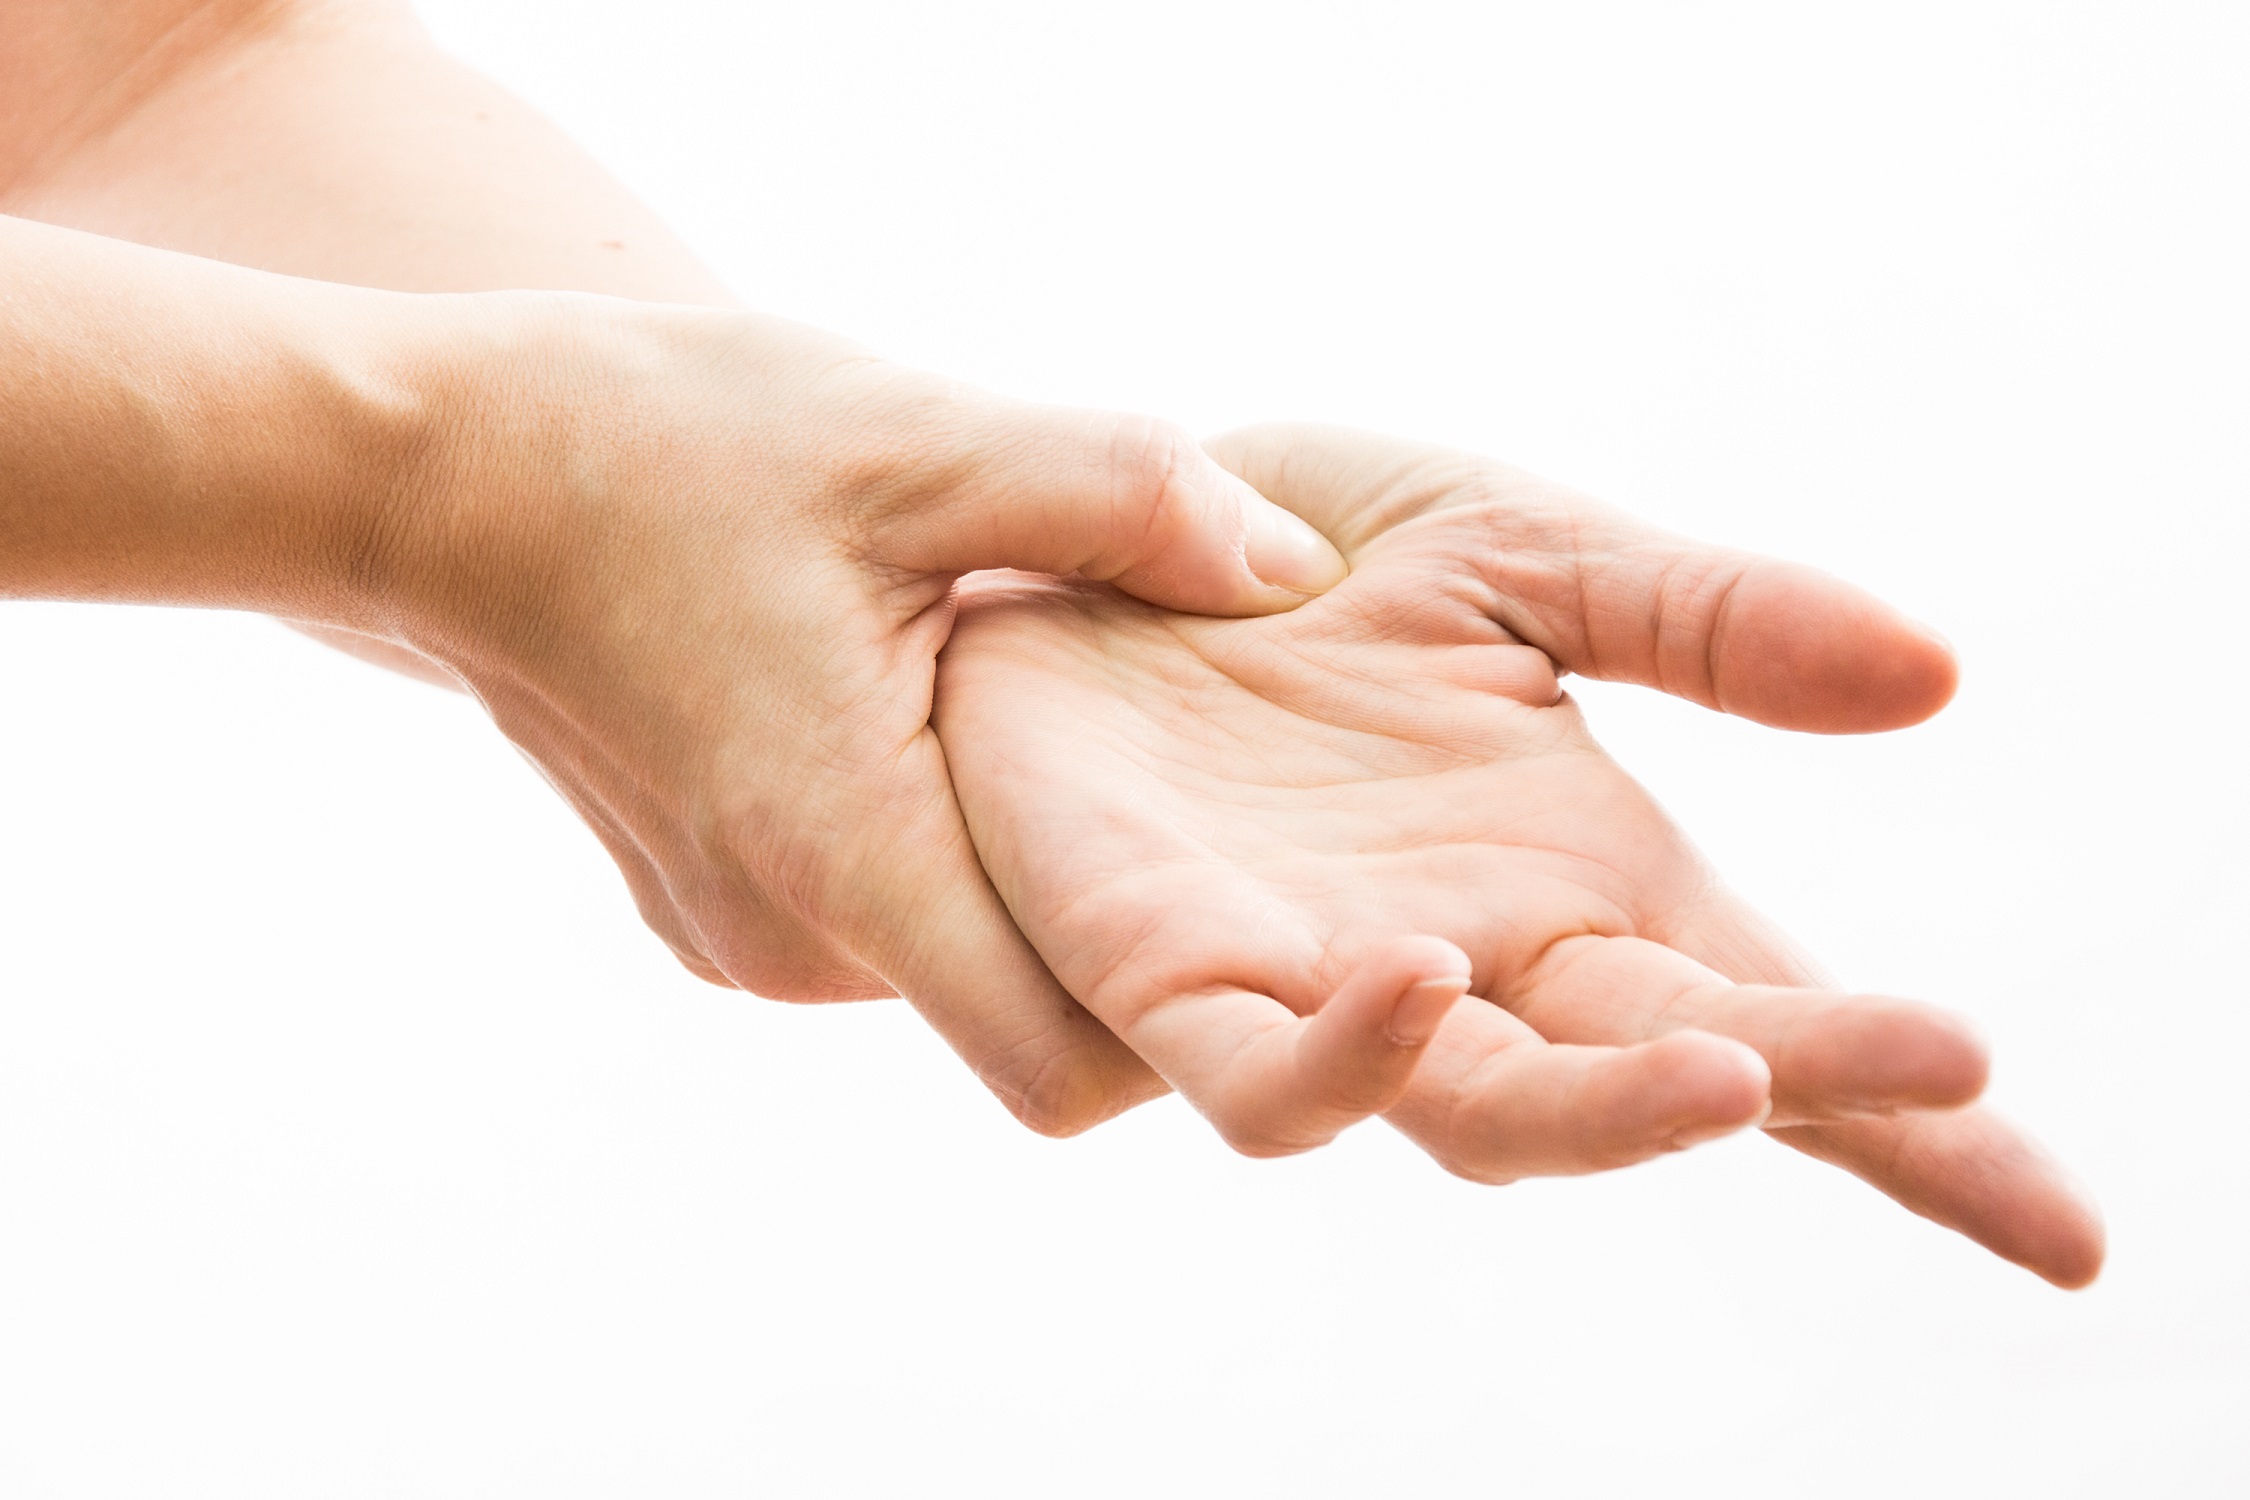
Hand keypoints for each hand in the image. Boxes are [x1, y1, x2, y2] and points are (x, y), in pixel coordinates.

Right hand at [379, 299, 1347, 1130]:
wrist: (448, 473)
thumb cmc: (664, 443)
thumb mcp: (915, 431)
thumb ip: (1126, 499)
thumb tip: (1300, 573)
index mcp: (842, 850)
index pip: (1064, 1064)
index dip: (1222, 1034)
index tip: (1348, 953)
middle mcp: (795, 943)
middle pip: (1045, 1020)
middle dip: (1162, 932)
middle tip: (1263, 804)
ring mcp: (754, 941)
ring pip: (978, 960)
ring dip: (1065, 875)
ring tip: (1121, 735)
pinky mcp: (736, 911)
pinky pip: (906, 916)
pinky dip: (977, 846)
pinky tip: (988, 721)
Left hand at [934, 424, 2102, 1285]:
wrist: (1078, 540)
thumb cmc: (1302, 568)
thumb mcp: (1521, 551)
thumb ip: (1704, 619)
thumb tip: (1937, 674)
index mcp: (1578, 877)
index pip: (1770, 1011)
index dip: (1910, 1117)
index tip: (2069, 1224)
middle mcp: (1474, 963)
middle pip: (1661, 1082)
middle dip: (1808, 1090)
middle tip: (1951, 1074)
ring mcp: (1325, 988)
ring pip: (1478, 1119)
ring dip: (1605, 1117)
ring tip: (1730, 1073)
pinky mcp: (1169, 973)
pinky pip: (1262, 1071)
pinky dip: (1349, 1050)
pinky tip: (1421, 968)